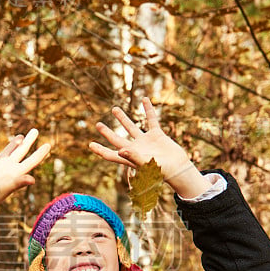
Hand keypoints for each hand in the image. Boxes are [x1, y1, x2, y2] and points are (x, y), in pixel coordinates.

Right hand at [0, 129, 50, 226]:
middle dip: (29, 141)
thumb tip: (33, 180)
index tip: (48, 145)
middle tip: (35, 130)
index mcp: (16, 172)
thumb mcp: (7, 188)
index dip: (41, 153)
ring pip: (8, 149)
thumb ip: (19, 182)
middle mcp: (8, 166)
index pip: (32, 160)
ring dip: (14, 142)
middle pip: (22, 150)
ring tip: (21, 136)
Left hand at [88, 97, 211, 197]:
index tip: (90, 144)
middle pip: (117, 139)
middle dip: (107, 132)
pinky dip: (148, 110)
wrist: (179, 168)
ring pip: (131, 127)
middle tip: (98, 125)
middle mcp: (135, 149)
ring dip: (122, 118)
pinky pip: (151, 120)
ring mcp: (146, 141)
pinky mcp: (157, 135)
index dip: (100, 150)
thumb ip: (133, 157)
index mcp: (130, 158)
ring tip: (114, 109)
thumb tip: (120, 151)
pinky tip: (144, 99)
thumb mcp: (146, 164)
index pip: (111, 154)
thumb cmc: (162, 171)